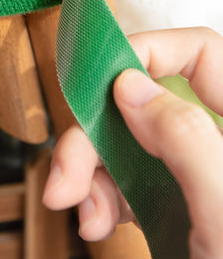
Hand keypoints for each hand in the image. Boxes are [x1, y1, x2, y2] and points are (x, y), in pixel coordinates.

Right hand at [43, 27, 222, 257]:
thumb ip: (186, 140)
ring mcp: (195, 172)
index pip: (202, 53)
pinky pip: (129, 177)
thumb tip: (130, 85)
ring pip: (130, 138)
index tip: (100, 81)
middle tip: (66, 176)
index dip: (149, 51)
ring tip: (79, 210)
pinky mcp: (177, 200)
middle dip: (97, 133)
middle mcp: (219, 141)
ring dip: (92, 169)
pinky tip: (96, 221)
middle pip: (148, 100)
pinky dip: (104, 193)